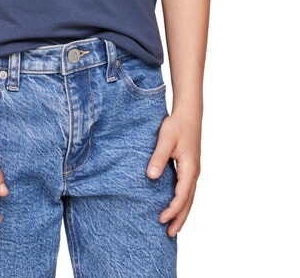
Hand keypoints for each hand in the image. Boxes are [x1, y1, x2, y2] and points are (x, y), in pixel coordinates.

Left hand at [146, 112, 200, 236]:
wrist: (188, 113)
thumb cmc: (177, 125)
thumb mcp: (165, 139)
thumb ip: (158, 157)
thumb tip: (151, 176)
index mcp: (189, 168)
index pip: (182, 195)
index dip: (172, 209)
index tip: (161, 219)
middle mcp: (194, 172)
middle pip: (189, 201)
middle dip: (180, 218)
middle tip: (170, 234)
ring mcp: (193, 170)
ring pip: (189, 197)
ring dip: (182, 212)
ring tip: (173, 226)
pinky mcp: (190, 167)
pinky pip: (187, 189)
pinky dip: (183, 201)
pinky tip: (175, 205)